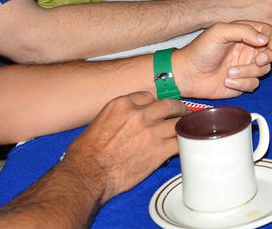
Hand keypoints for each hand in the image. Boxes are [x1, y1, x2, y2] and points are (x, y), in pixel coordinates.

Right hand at [63, 92, 185, 199]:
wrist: (86, 175)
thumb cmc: (84, 155)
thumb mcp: (97, 123)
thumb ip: (117, 117)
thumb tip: (126, 122)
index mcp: (122, 104)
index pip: (148, 96)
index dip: (155, 104)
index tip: (158, 110)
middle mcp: (138, 114)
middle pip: (169, 105)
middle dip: (177, 109)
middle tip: (182, 113)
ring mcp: (151, 131)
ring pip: (178, 122)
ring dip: (183, 126)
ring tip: (186, 129)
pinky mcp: (159, 150)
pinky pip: (180, 142)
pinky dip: (184, 143)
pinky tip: (184, 145)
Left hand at [173, 21, 271, 97]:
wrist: (187, 75)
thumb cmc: (199, 51)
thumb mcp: (220, 32)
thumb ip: (244, 31)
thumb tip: (264, 38)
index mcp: (243, 34)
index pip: (267, 32)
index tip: (270, 46)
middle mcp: (247, 49)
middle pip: (271, 52)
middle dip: (267, 57)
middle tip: (257, 60)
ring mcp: (246, 66)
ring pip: (263, 70)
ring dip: (247, 72)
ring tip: (229, 71)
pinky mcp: (243, 82)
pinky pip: (254, 84)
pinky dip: (242, 83)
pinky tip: (227, 81)